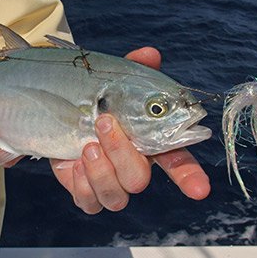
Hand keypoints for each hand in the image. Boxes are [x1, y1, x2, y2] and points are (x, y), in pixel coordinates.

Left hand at [51, 47, 210, 213]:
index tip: (198, 189)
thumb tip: (150, 55)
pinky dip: (83, 185)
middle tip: (103, 121)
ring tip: (87, 145)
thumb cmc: (95, 95)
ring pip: (117, 198)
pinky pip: (89, 203)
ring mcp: (108, 181)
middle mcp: (131, 166)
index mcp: (149, 142)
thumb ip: (134, 69)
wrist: (58, 110)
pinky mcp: (83, 190)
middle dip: (122, 152)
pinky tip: (74, 163)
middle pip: (139, 179)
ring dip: (102, 171)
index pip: (176, 162)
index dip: (188, 176)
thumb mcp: (113, 79)